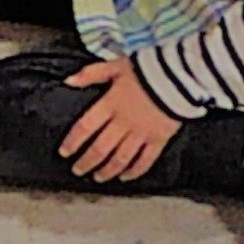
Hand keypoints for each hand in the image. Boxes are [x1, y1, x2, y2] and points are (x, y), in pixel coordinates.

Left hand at [58, 57, 180, 182]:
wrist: (178, 74)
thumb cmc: (145, 69)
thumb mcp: (115, 65)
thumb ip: (91, 73)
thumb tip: (68, 81)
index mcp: (110, 104)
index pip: (85, 127)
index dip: (73, 141)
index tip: (65, 152)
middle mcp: (123, 122)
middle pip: (100, 148)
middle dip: (86, 162)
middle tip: (78, 170)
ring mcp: (141, 133)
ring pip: (120, 158)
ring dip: (107, 170)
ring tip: (98, 178)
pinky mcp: (159, 139)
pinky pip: (145, 160)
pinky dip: (134, 171)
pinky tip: (125, 177)